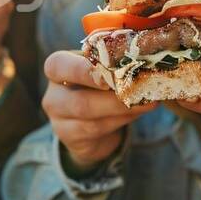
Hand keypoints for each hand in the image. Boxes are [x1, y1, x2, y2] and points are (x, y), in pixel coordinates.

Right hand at [43, 51, 155, 172]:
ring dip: (122, 110)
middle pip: (79, 101)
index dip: (82, 70)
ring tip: (147, 102)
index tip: (109, 73)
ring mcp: (59, 120)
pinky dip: (121, 120)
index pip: (58, 66)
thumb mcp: (99, 68)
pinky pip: (97, 130)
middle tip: (139, 91)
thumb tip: (143, 60)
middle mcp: (53, 96)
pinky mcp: (71, 138)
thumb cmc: (96, 84)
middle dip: (113, 99)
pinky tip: (136, 111)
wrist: (90, 119)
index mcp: (56, 69)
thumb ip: (112, 61)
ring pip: (92, 120)